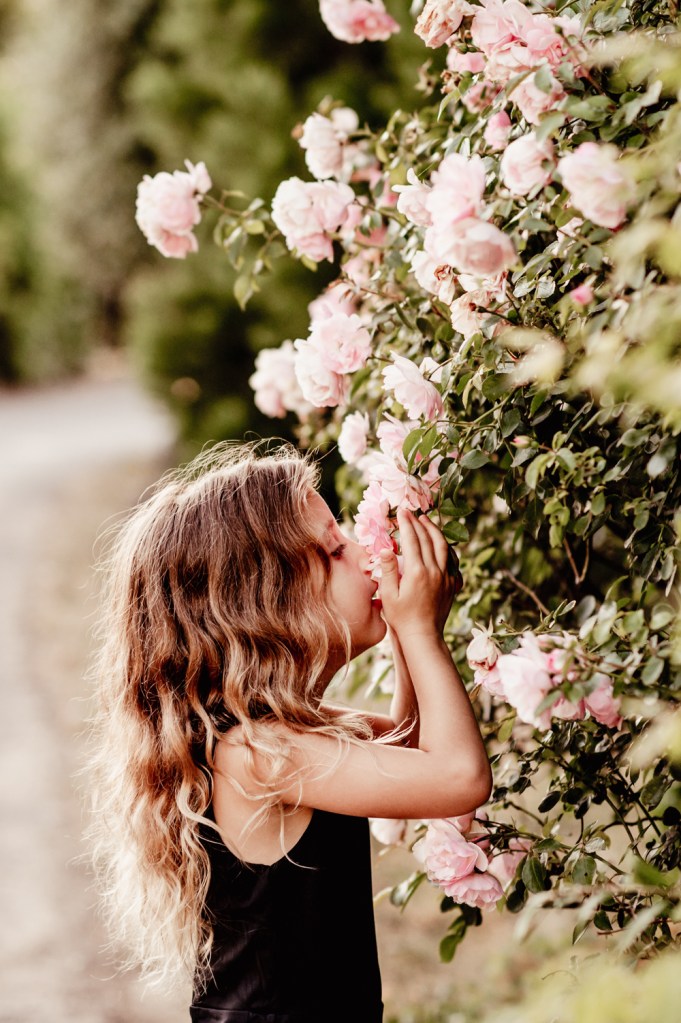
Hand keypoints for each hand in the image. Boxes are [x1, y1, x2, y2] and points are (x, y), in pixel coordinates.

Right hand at [378, 508, 458, 639]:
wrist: (423, 636)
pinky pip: (453, 561)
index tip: (401, 512)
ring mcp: (447, 577)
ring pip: (444, 547)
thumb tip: (386, 549)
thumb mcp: (388, 595)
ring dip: (435, 531)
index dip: (406, 524)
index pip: (412, 540)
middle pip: (428, 539)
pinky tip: (441, 545)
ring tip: (426, 521)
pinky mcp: (453, 584)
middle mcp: (435, 571)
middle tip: (412, 512)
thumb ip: (388, 570)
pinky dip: (446, 549)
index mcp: (417, 572)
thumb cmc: (401, 618)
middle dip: (419, 523)